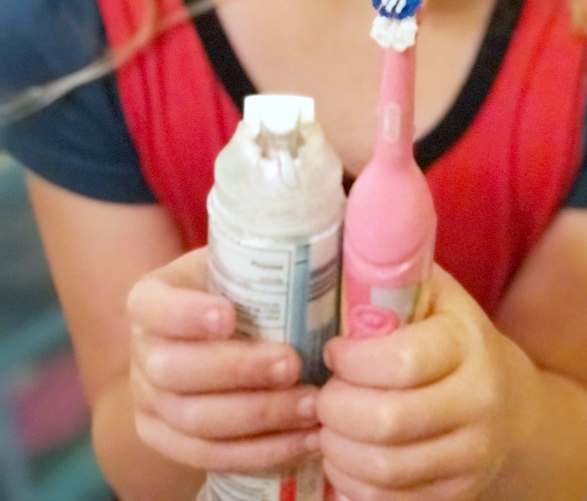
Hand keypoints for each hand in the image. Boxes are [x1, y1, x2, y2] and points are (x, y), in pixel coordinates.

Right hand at [127, 247, 321, 473]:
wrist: (203, 340)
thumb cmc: (236, 292)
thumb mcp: (239, 266)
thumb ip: (267, 259)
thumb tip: (327, 247)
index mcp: (151, 299)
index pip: (153, 306)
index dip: (186, 314)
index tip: (229, 315)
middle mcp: (142, 351)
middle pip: (173, 371)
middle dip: (237, 370)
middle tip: (292, 363)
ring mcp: (148, 401)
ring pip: (194, 421)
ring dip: (259, 416)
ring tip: (310, 405)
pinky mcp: (165, 440)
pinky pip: (209, 456)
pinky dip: (260, 451)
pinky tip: (303, 438)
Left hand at [318, 265, 520, 500]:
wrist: (512, 406)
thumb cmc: (452, 337)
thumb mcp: (435, 295)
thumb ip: (394, 274)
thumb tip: (340, 231)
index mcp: (468, 342)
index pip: (402, 361)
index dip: (352, 360)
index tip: (332, 351)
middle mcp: (478, 401)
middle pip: (387, 422)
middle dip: (335, 409)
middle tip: (320, 394)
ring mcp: (472, 455)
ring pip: (385, 470)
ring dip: (337, 449)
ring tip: (325, 425)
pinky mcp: (457, 495)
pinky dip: (352, 483)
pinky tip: (343, 455)